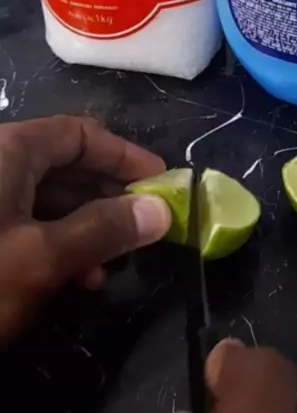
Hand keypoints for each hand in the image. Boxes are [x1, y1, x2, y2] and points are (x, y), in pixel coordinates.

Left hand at [0, 115, 170, 341]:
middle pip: (62, 163)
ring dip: (84, 224)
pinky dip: (54, 240)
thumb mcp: (43, 258)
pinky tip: (76, 278)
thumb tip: (162, 210)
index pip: (80, 134)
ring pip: (42, 196)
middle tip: (148, 226)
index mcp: (8, 150)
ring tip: (114, 265)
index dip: (126, 157)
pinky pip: (19, 218)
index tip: (165, 184)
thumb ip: (105, 229)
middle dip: (108, 195)